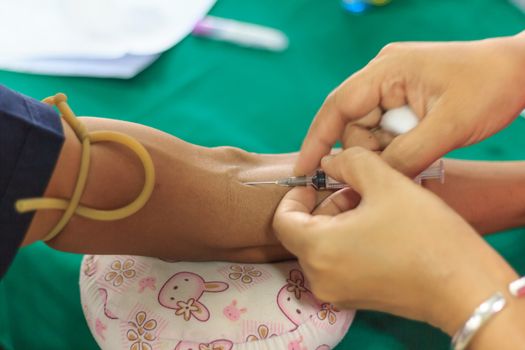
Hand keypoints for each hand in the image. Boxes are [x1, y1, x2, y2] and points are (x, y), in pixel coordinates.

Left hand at [274, 147, 517, 333]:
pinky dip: (347, 242)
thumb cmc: (424, 233)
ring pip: (321, 248)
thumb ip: (350, 161)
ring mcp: (337, 292)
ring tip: (372, 205)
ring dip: (337, 221)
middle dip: (324, 205)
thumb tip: (330, 161)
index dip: (295, 195)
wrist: (465, 286)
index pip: (282, 220)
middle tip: (355, 188)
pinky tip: (377, 227)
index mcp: (318, 249)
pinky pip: (337, 264)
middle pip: (303, 233)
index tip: (318, 181)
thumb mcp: (386, 182)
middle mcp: (319, 277)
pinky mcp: (356, 299)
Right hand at [295, 33, 524, 176]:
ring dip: (387, 150)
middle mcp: (383, 75)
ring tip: (421, 151)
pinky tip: (419, 148)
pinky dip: (396, 146)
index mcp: (387, 71)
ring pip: (369, 131)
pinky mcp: (403, 97)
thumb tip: (373, 178)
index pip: (337, 106)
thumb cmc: (490, 86)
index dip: (316, 138)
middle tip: (399, 164)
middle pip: (353, 123)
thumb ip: (406, 155)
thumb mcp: (448, 127)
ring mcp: (393, 86)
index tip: (304, 169)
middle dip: (368, 150)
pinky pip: (386, 129)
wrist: (519, 72)